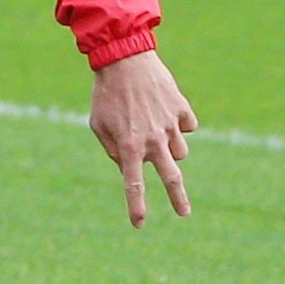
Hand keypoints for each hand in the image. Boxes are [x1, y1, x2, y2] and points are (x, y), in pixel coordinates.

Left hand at [89, 50, 198, 226]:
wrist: (125, 59)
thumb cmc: (105, 94)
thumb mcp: (98, 125)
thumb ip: (113, 149)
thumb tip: (130, 165)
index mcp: (128, 146)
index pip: (133, 184)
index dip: (137, 206)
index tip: (139, 224)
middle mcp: (153, 139)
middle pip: (172, 177)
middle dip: (179, 199)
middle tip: (184, 213)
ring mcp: (170, 125)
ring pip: (179, 151)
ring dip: (170, 150)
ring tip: (153, 130)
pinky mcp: (182, 109)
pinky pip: (186, 126)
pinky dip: (178, 125)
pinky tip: (164, 111)